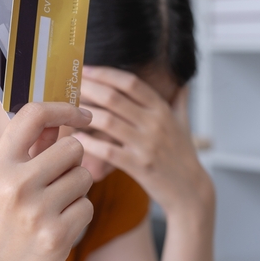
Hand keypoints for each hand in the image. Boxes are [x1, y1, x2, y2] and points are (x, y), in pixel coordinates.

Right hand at [0, 103, 94, 260]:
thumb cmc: (1, 224)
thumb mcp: (1, 183)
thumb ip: (29, 149)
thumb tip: (58, 119)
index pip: (33, 114)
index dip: (64, 108)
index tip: (83, 115)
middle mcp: (14, 184)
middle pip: (73, 147)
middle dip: (72, 163)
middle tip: (56, 183)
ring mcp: (36, 211)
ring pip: (84, 177)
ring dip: (76, 191)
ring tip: (53, 209)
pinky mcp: (57, 235)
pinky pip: (87, 206)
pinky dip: (78, 216)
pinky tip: (57, 228)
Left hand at [74, 66, 213, 218]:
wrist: (191, 190)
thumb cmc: (183, 155)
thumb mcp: (184, 123)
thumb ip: (180, 99)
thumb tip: (181, 80)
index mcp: (162, 109)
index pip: (131, 83)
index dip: (105, 74)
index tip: (86, 69)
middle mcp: (155, 124)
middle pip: (114, 98)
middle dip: (88, 88)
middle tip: (70, 85)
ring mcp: (146, 145)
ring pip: (108, 122)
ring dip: (84, 114)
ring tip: (68, 111)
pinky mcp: (138, 166)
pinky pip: (107, 151)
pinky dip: (89, 144)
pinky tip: (75, 139)